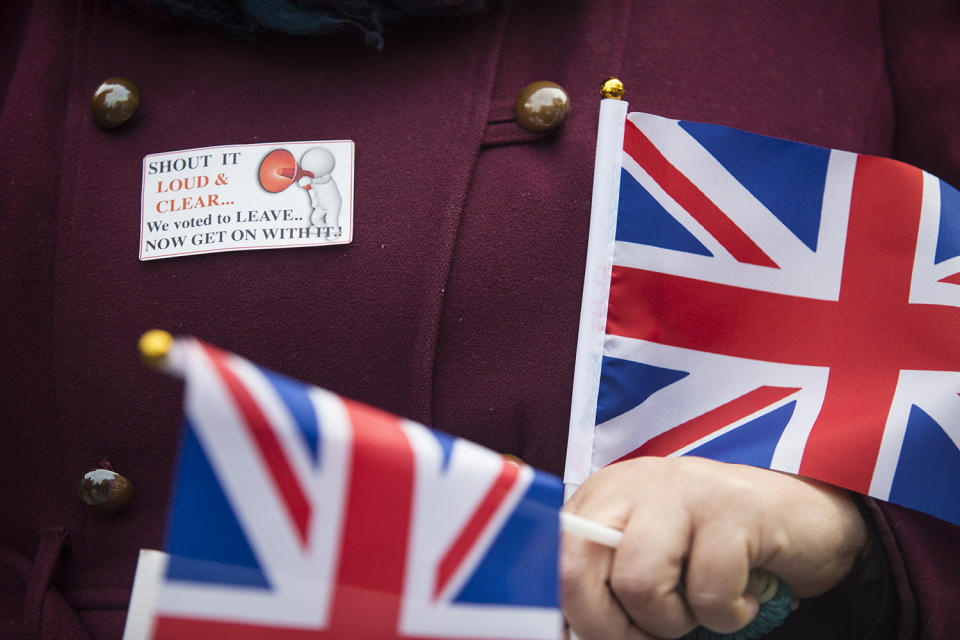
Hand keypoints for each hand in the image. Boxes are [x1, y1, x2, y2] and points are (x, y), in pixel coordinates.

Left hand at [561, 456, 867, 638]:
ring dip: (671, 622)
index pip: (555, 559)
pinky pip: (708, 590)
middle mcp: (633, 484)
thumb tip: (573, 635)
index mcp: (603, 496)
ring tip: (700, 609)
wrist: (806, 520)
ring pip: (638, 582)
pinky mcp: (733, 507)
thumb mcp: (652, 560)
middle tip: (650, 636)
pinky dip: (726, 616)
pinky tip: (742, 597)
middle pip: (578, 569)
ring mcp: (683, 490)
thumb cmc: (716, 551)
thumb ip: (609, 585)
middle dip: (608, 627)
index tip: (602, 638)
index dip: (572, 615)